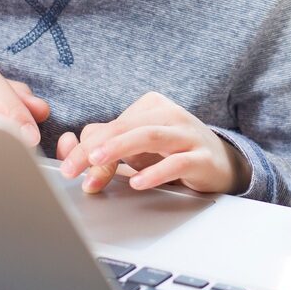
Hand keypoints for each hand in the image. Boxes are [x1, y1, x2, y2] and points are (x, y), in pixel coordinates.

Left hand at [54, 92, 248, 194]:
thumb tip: (69, 151)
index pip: (112, 125)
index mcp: (151, 107)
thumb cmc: (173, 155)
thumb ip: (103, 149)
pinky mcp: (203, 158)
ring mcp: (188, 134)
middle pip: (125, 127)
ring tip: (97, 163)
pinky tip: (137, 182)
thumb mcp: (136, 151)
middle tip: (72, 169)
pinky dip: (155, 172)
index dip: (86, 147)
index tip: (69, 169)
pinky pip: (177, 162)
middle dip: (94, 149)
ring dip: (119, 149)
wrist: (222, 165)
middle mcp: (170, 115)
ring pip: (150, 135)